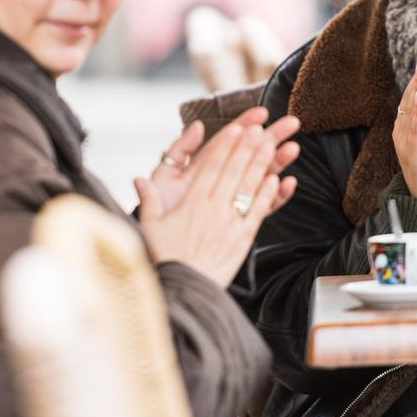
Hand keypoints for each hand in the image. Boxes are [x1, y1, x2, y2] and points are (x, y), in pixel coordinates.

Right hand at [136, 123, 298, 287]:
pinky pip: (257, 212)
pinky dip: (267, 195)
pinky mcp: (242, 239)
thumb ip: (149, 200)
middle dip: (248, 147)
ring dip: (262, 164)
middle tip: (262, 127)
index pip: (212, 167)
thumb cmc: (165, 258)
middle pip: (234, 171)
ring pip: (249, 187)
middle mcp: (214, 209)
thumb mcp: (150, 227)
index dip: (226, 146)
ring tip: (272, 145)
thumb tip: (139, 179)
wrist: (184, 289)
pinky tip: (276, 180)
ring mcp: (231, 223)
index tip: (237, 129)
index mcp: (192, 202)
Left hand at [148, 107, 300, 214]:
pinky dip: (277, 196)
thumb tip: (196, 126)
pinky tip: (288, 182)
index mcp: (205, 167)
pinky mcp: (243, 219)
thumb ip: (178, 150)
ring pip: (261, 177)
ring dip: (277, 162)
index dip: (244, 125)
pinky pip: (263, 206)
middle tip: (291, 123)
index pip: (228, 141)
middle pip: (250, 154)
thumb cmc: (165, 212)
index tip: (260, 113)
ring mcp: (234, 199)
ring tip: (293, 148)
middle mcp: (223, 180)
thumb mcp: (164, 177)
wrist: (169, 252)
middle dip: (270, 137)